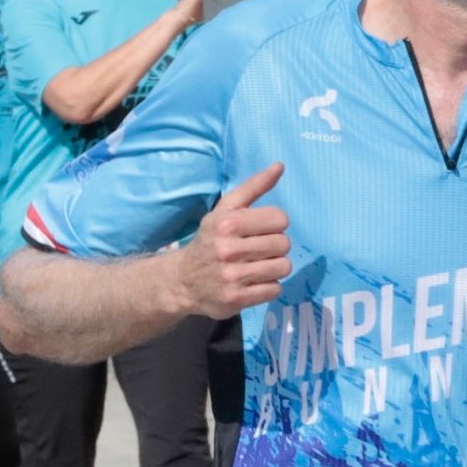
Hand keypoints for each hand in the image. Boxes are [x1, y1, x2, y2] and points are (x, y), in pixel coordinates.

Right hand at [175, 162, 290, 317]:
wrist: (182, 281)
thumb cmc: (210, 240)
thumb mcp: (225, 210)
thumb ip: (253, 187)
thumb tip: (280, 166)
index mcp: (227, 223)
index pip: (279, 219)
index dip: (275, 224)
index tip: (262, 230)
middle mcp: (228, 249)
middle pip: (283, 244)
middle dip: (276, 247)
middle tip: (260, 250)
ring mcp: (233, 277)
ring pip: (283, 267)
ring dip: (275, 267)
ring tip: (259, 266)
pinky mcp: (237, 299)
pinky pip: (274, 290)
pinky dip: (268, 286)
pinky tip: (253, 282)